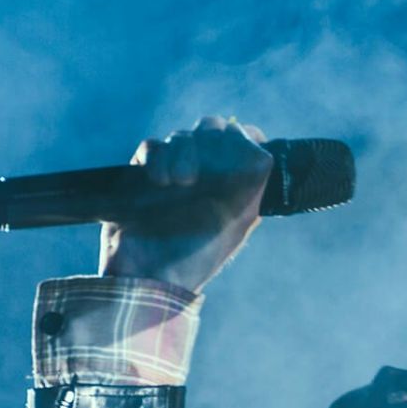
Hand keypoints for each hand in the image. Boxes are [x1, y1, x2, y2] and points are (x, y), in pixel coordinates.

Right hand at [98, 116, 272, 293]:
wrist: (150, 278)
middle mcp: (207, 172)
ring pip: (182, 136)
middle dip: (210, 141)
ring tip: (181, 183)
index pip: (245, 138)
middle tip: (204, 170)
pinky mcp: (143, 175)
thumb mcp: (238, 224)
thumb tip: (264, 156)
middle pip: (212, 128)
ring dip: (184, 151)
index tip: (243, 144)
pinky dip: (157, 157)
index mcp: (235, 182)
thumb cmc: (199, 258)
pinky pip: (152, 147)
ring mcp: (174, 171)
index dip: (246, 135)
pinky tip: (160, 182)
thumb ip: (255, 189)